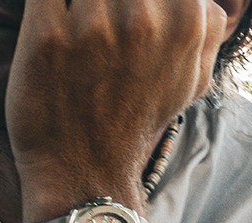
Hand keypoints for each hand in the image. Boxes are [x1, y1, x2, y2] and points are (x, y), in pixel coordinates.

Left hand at [6, 0, 233, 220]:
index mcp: (186, 19)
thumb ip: (205, 24)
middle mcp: (142, 17)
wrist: (87, 175)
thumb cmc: (137, 123)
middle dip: (107, 3)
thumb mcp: (193, 79)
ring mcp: (93, 25)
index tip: (124, 14)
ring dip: (77, 5)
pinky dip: (48, 4)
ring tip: (76, 30)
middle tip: (98, 27)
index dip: (136, 0)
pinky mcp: (46, 35)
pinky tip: (52, 23)